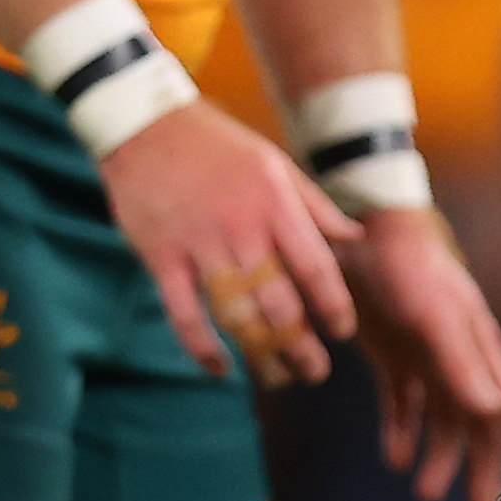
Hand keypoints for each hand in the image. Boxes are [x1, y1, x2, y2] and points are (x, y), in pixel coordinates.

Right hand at [100, 100, 360, 386]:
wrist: (145, 124)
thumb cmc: (218, 145)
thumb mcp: (276, 165)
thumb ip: (315, 207)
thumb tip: (355, 238)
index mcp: (276, 205)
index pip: (317, 269)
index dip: (334, 307)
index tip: (342, 334)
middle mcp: (241, 228)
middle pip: (279, 303)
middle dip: (301, 345)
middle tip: (314, 372)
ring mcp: (199, 244)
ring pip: (236, 315)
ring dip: (259, 354)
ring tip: (277, 377)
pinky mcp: (160, 256)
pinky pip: (183, 313)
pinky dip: (201, 347)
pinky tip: (220, 369)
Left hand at [343, 202, 500, 500]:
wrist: (362, 230)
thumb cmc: (410, 269)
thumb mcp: (436, 317)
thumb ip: (462, 364)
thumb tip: (492, 413)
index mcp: (480, 349)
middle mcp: (459, 359)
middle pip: (475, 423)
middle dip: (478, 466)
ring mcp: (426, 359)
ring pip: (438, 420)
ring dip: (434, 456)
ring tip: (423, 494)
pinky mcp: (392, 357)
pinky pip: (402, 405)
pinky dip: (400, 431)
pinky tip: (394, 457)